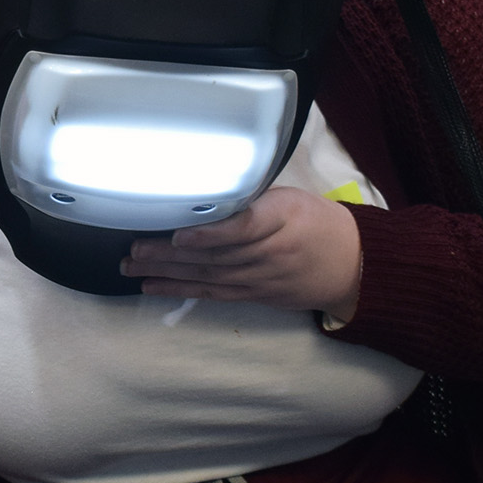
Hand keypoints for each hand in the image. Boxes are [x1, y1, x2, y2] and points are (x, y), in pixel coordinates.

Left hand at [121, 185, 361, 320]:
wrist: (352, 265)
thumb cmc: (315, 221)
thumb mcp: (291, 197)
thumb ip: (251, 197)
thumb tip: (203, 188)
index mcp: (282, 218)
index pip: (244, 227)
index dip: (210, 234)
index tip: (179, 234)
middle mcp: (269, 252)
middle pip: (214, 254)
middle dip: (168, 254)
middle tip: (132, 248)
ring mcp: (260, 277)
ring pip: (207, 275)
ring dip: (165, 272)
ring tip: (130, 265)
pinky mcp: (254, 294)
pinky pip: (212, 293)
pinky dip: (180, 290)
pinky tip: (151, 286)